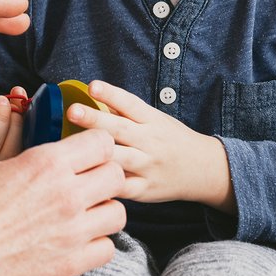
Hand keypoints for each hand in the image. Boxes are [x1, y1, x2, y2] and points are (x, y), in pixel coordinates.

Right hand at [0, 130, 125, 275]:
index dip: (93, 144)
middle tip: (84, 181)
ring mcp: (72, 232)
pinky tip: (74, 239)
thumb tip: (32, 163)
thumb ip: (22, 162)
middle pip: (116, 175)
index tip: (82, 151)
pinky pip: (106, 248)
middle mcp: (66, 195)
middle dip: (102, 174)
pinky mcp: (70, 264)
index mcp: (45, 163)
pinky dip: (95, 243)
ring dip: (101, 210)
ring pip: (118, 213)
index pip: (101, 142)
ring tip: (81, 212)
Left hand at [68, 81, 235, 212]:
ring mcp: (148, 166)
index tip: (93, 86)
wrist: (203, 169)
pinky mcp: (146, 189)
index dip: (112, 94)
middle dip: (96, 119)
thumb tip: (91, 95)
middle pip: (121, 129)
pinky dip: (108, 185)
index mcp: (151, 121)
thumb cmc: (170, 139)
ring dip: (99, 152)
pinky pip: (125, 188)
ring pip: (122, 158)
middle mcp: (150, 142)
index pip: (131, 104)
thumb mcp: (154, 119)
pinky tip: (87, 180)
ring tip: (74, 146)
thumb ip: (125, 111)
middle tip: (72, 111)